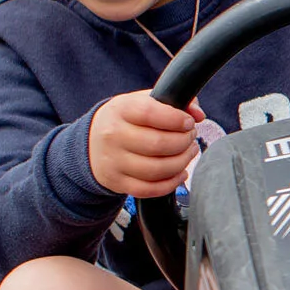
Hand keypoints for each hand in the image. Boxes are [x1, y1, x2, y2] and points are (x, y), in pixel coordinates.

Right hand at [89, 90, 205, 197]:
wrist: (91, 144)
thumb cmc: (126, 120)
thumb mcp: (142, 102)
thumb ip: (172, 100)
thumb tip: (197, 113)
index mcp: (120, 110)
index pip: (150, 114)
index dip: (176, 119)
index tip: (188, 122)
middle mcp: (113, 136)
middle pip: (158, 144)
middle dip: (183, 141)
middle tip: (191, 136)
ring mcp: (114, 162)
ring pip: (157, 169)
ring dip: (182, 161)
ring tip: (189, 151)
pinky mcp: (118, 183)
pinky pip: (150, 189)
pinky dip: (171, 183)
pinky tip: (181, 172)